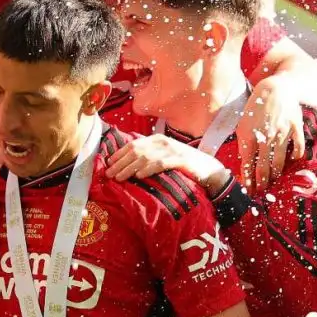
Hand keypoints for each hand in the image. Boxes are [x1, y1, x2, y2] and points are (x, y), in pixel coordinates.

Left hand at [105, 135, 227, 190]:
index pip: (133, 144)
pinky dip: (148, 169)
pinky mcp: (180, 160)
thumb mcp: (164, 156)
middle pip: (136, 151)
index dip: (119, 154)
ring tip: (119, 178)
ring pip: (145, 158)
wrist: (209, 169)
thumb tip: (127, 165)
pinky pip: (160, 163)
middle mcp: (162, 142)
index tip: (108, 164)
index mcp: (157, 139)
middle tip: (109, 174)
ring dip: (129, 168)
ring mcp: (172, 150)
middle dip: (120, 163)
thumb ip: (148, 156)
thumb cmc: (183, 164)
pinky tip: (139, 176)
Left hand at [236, 77, 304, 192]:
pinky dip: (295, 157)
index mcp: (248, 135)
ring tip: (273, 182)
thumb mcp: (243, 123)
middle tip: (261, 192)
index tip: (249, 190)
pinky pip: (297, 148)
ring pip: (278, 161)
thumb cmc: (256, 107)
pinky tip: (291, 162)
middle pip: (262, 166)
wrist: (275, 89)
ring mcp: (281, 132)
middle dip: (261, 182)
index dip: (248, 179)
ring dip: (275, 174)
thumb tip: (244, 162)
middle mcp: (264, 136)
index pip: (247, 163)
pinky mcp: (295, 128)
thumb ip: (244, 142)